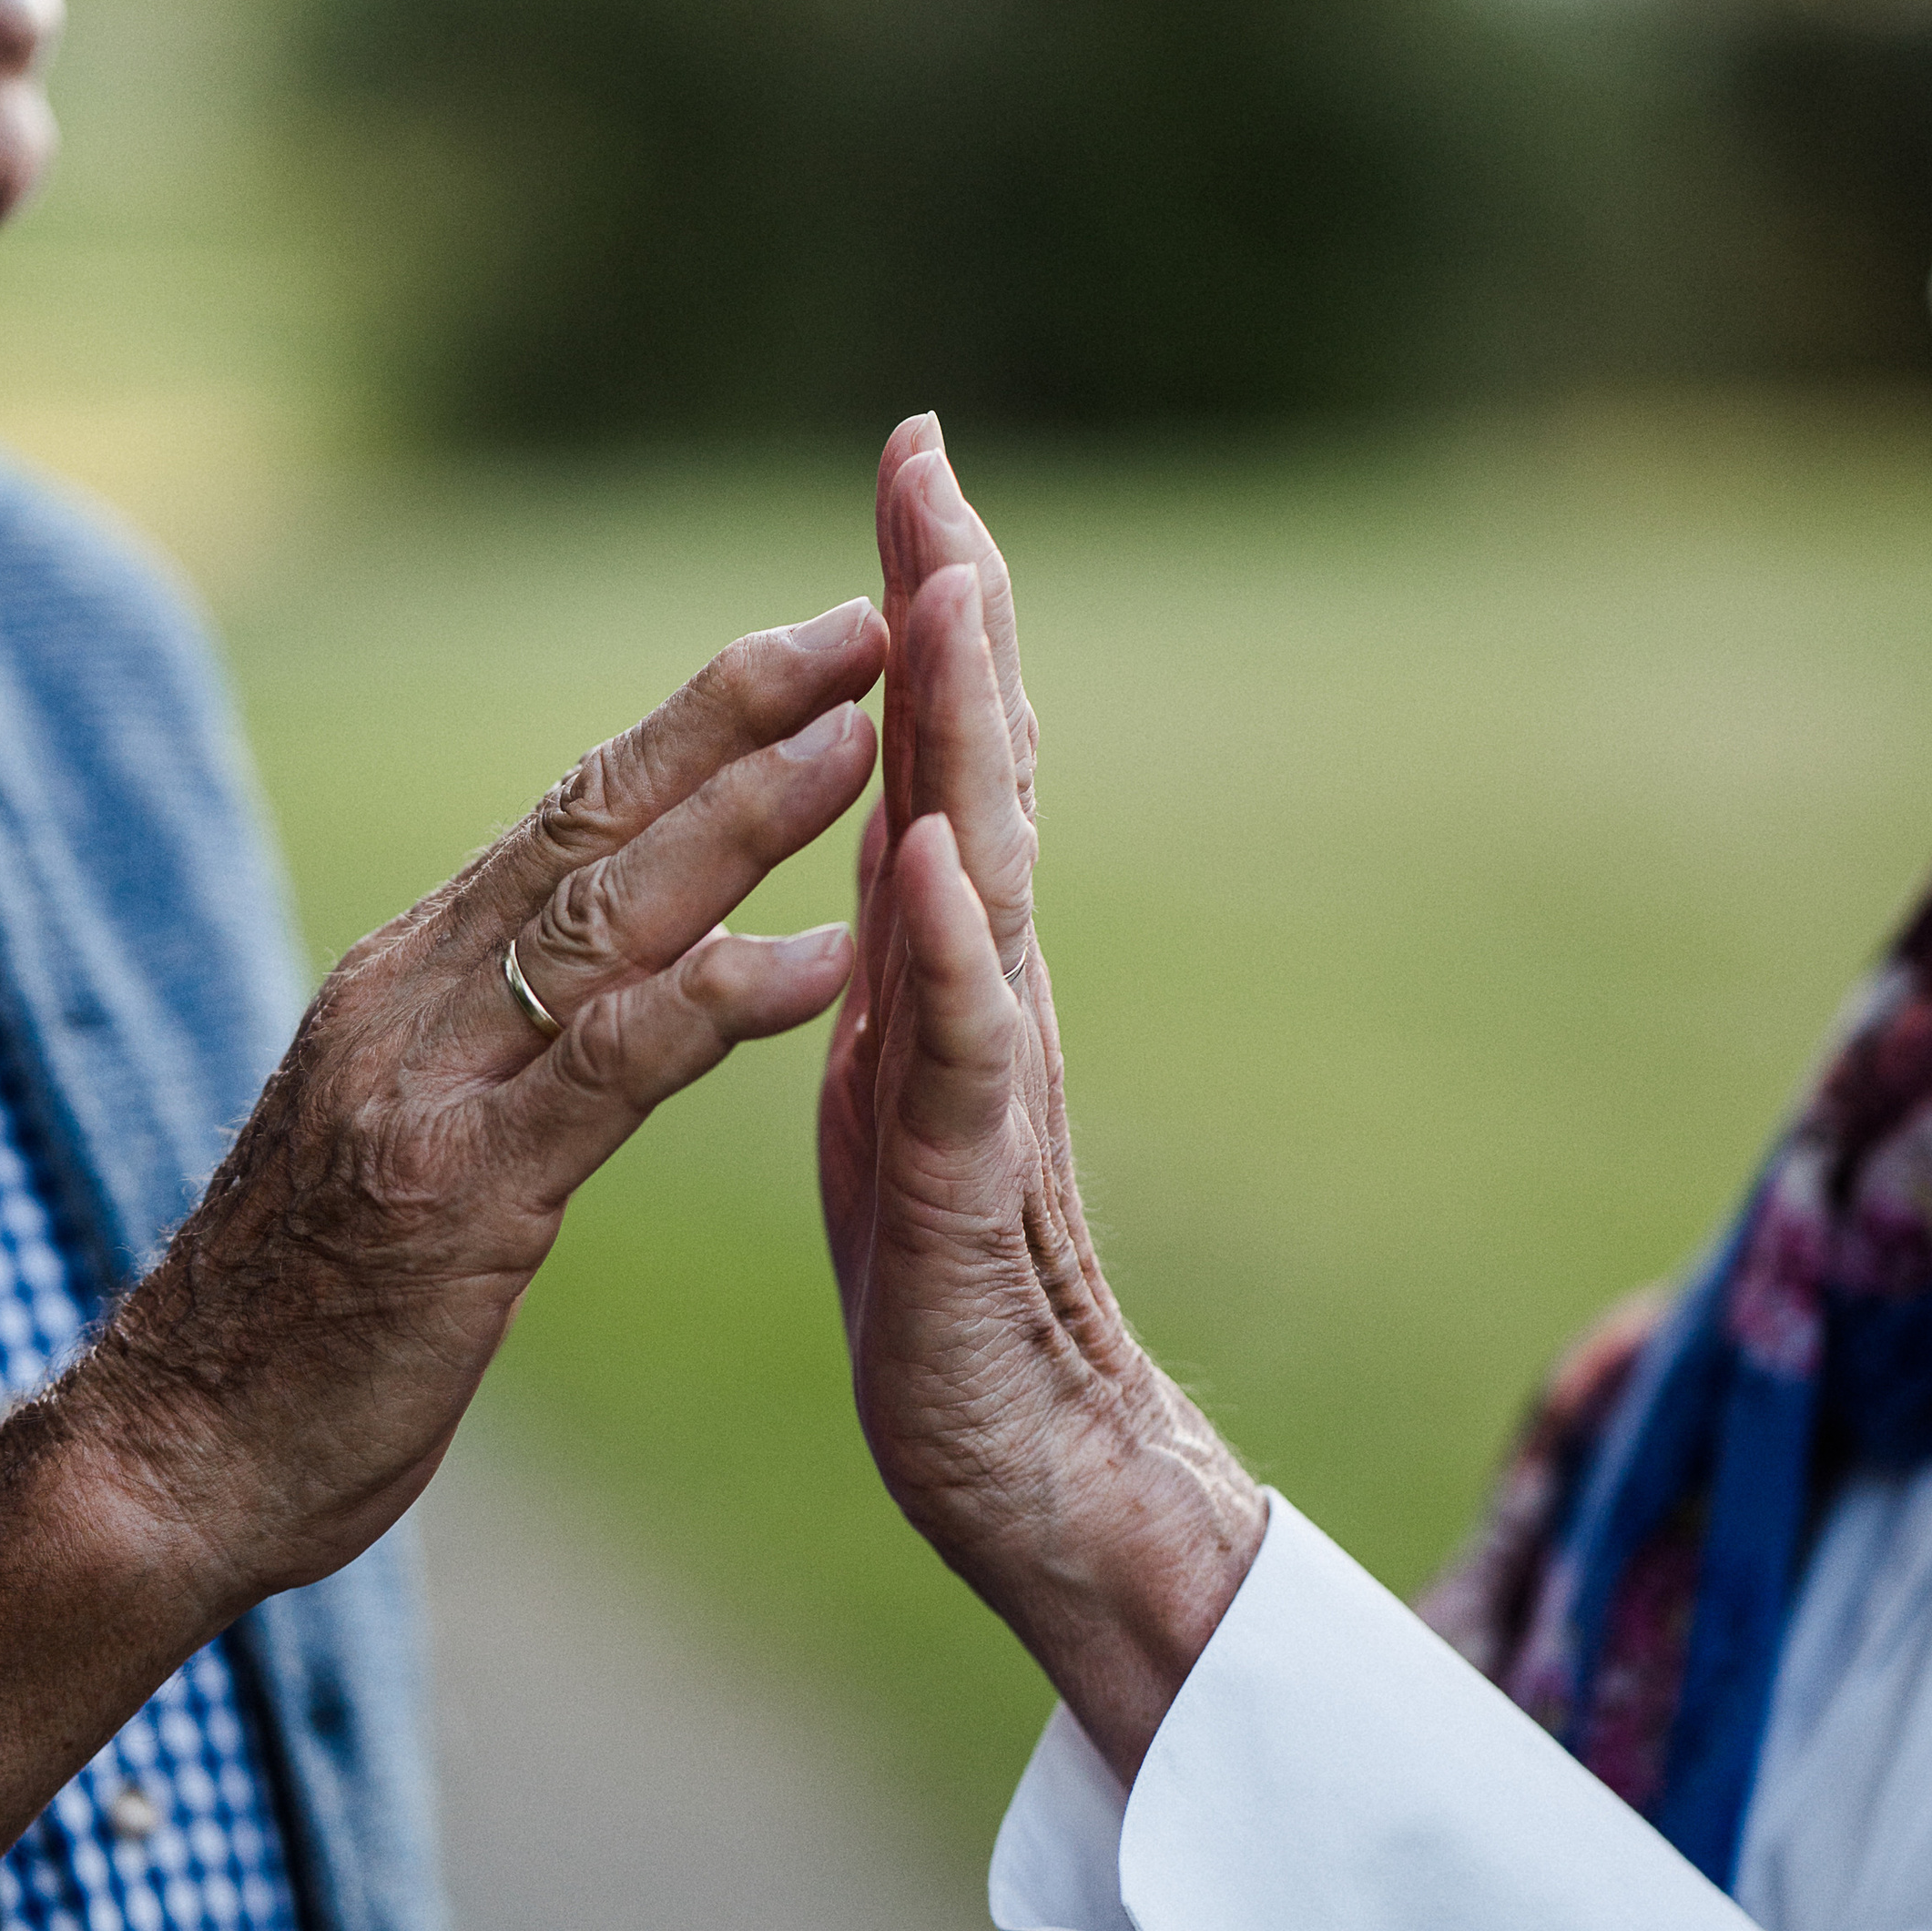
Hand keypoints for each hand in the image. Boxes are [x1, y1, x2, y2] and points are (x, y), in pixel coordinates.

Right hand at [0, 599, 885, 1930]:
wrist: (169, 1460)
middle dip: (735, 713)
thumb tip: (567, 971)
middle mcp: (412, 999)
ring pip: (606, 913)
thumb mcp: (394, 1136)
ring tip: (868, 742)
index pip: (570, 813)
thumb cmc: (296, 1316)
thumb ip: (474, 1042)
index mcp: (407, 980)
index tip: (813, 648)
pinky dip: (719, 1000)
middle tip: (868, 624)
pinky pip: (609, 1069)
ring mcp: (426, 1087)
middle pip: (593, 818)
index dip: (696, 722)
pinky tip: (825, 960)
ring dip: (744, 817)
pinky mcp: (455, 1195)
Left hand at [820, 421, 1264, 1784]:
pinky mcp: (966, 1192)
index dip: (921, 607)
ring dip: (966, 732)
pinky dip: (949, 950)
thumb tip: (895, 835)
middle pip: (976, 767)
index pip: (934, 752)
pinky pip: (959, 1056)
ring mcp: (987, 1083)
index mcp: (942, 965)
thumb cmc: (952, 1288)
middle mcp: (985, 993)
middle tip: (930, 457)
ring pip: (981, 877)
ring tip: (947, 595)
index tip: (907, 462)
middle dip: (950, 604)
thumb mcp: (898, 1085)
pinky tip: (927, 859)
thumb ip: (906, 960)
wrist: (1036, 1473)